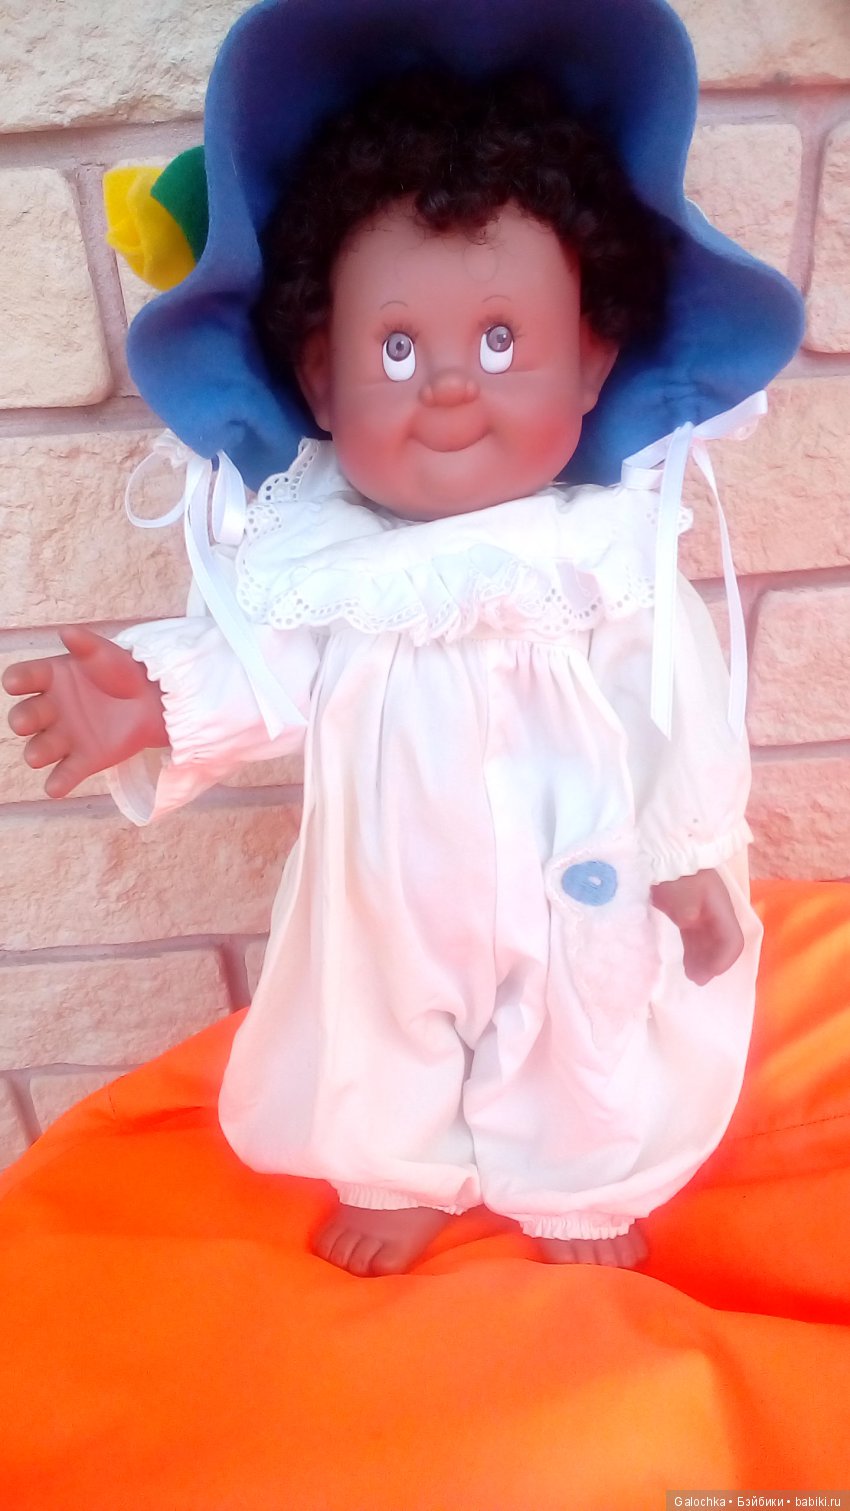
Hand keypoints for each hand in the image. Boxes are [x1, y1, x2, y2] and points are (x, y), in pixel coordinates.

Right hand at [2, 625, 167, 798]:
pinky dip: (58, 784)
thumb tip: (65, 632)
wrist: (153, 699)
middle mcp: (49, 710)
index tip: (15, 683)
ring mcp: (64, 738)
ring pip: (39, 750)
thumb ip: (85, 643)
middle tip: (28, 722)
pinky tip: (55, 788)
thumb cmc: (122, 671)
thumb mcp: (105, 652)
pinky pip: (64, 775)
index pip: (22, 678)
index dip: (16, 681)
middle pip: (23, 718)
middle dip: (22, 721)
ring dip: (36, 754)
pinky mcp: (84, 761)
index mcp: (49, 679)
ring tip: (39, 755)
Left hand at [651, 869, 743, 985]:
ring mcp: (700, 910)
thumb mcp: (686, 901)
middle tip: (695, 979)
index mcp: (721, 908)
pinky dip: (691, 949)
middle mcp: (715, 911)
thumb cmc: (677, 876)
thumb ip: (693, 926)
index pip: (732, 941)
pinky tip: (684, 959)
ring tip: (690, 974)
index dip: (722, 961)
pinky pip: (693, 935)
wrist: (660, 851)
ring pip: (707, 940)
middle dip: (711, 963)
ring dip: (701, 958)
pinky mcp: (684, 909)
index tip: (705, 975)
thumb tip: (695, 950)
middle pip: (721, 943)